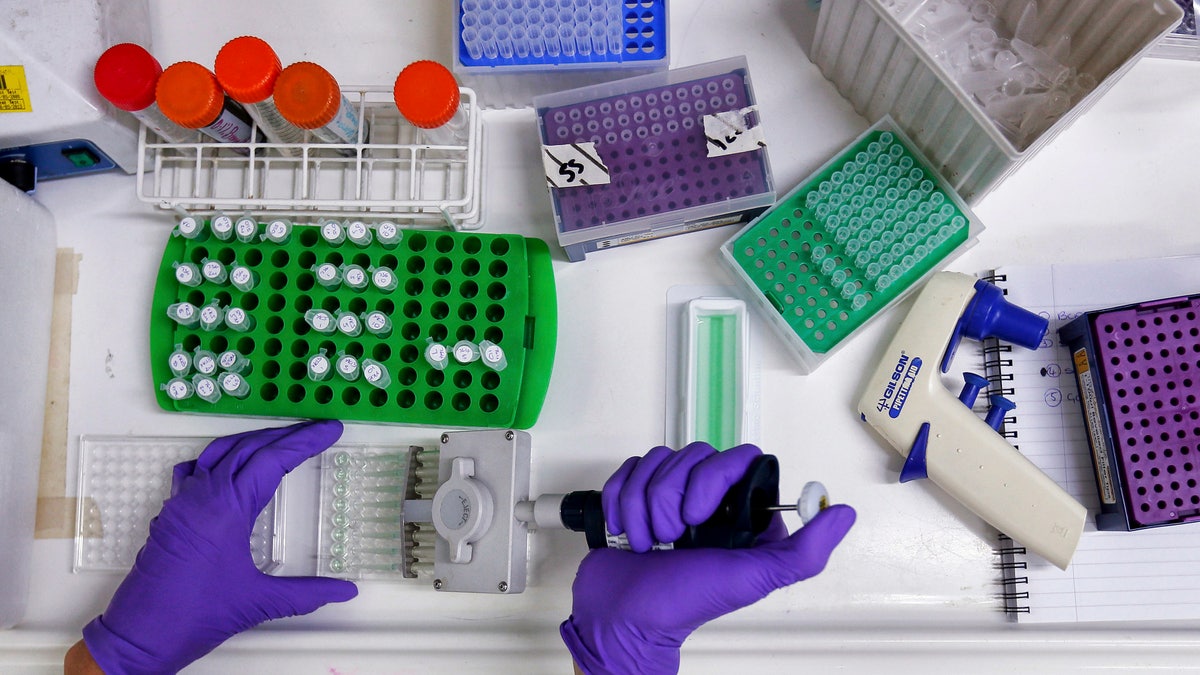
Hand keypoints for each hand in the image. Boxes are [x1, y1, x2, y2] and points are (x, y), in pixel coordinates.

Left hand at [81, 420, 357, 674]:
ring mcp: (181, 503)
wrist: (139, 637)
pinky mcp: (170, 514)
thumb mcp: (258, 602)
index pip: (272, 460)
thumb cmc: (190, 617)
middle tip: (314, 430)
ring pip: (220, 453)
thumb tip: (343, 590)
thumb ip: (307, 593)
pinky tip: (227, 466)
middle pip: (248, 447)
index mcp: (226, 508)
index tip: (328, 431)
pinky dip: (218, 459)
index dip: (305, 442)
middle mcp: (201, 497)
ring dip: (252, 441)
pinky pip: (194, 471)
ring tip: (280, 440)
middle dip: (285, 435)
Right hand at [560, 443, 855, 674]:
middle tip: (671, 538)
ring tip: (648, 543)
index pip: (736, 458)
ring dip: (643, 506)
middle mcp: (707, 499)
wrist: (624, 618)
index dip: (710, 479)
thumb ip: (804, 553)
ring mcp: (669, 495)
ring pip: (656, 461)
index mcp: (741, 512)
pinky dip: (620, 502)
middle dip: (669, 498)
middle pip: (691, 455)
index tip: (697, 516)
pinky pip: (628, 471)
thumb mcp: (753, 579)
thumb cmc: (685, 602)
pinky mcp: (635, 495)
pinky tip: (626, 532)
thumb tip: (843, 514)